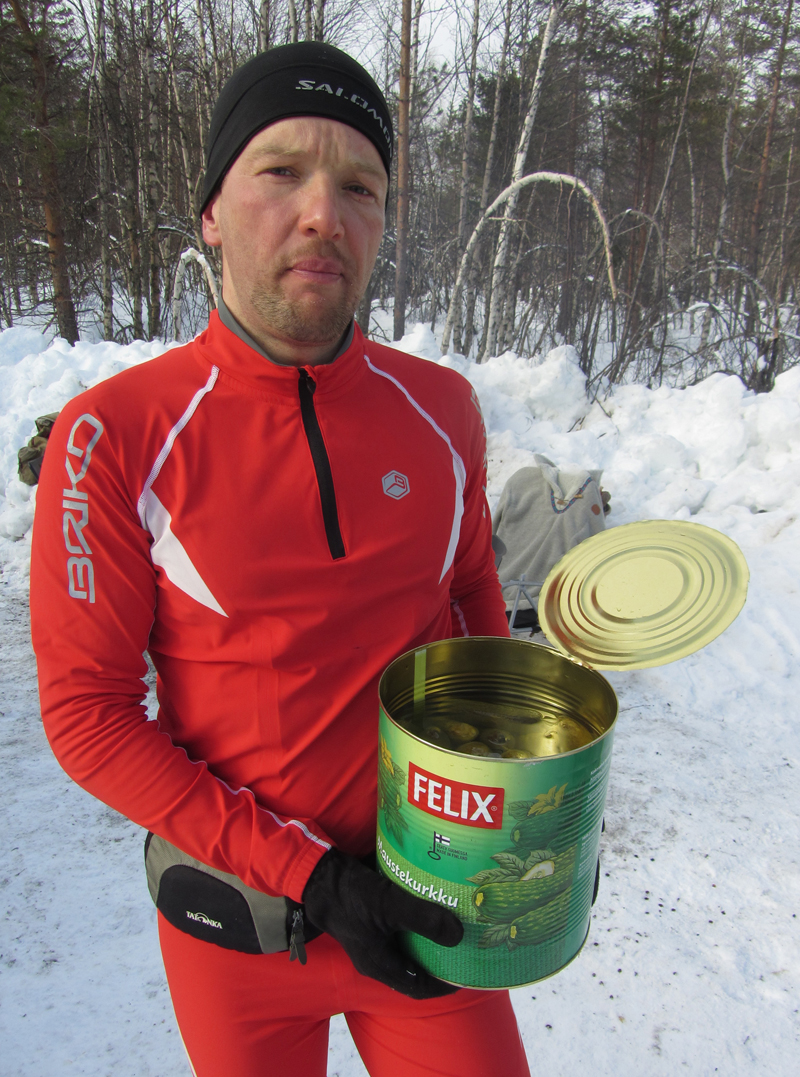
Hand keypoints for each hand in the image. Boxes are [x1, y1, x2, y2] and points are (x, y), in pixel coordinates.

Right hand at [302, 848, 462, 997]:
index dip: (445, 985)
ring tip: (452, 927)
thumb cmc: (350, 894)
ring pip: (408, 949)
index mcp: (379, 964)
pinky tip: (429, 907)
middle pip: (415, 969)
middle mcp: (376, 957)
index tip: (469, 973)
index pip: (419, 987)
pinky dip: (416, 925)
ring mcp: (372, 939)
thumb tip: (458, 936)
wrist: (318, 875)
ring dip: (429, 942)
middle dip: (440, 962)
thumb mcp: (389, 905)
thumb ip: (423, 919)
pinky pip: (399, 931)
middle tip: (466, 948)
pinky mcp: (370, 921)